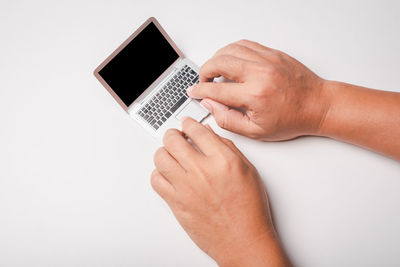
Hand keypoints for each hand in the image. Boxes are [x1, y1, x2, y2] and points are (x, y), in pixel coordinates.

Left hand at [151, 117, 289, 265]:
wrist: (242, 240)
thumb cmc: (249, 210)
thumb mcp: (247, 171)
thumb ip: (227, 148)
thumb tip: (209, 135)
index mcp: (223, 161)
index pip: (196, 130)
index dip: (189, 123)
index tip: (187, 124)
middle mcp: (202, 172)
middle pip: (173, 140)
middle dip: (173, 134)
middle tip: (176, 136)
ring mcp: (186, 188)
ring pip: (160, 158)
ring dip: (164, 152)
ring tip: (170, 154)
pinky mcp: (176, 203)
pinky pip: (156, 180)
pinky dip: (159, 173)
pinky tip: (168, 174)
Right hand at [187, 39, 329, 140]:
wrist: (317, 105)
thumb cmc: (291, 119)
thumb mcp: (256, 131)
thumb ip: (228, 120)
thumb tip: (210, 105)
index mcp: (255, 95)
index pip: (216, 90)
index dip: (199, 91)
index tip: (193, 92)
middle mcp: (259, 73)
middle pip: (219, 62)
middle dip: (204, 72)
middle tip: (204, 82)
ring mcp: (267, 60)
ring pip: (229, 49)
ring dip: (216, 59)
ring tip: (215, 71)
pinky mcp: (272, 53)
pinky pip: (244, 44)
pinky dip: (231, 51)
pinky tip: (230, 61)